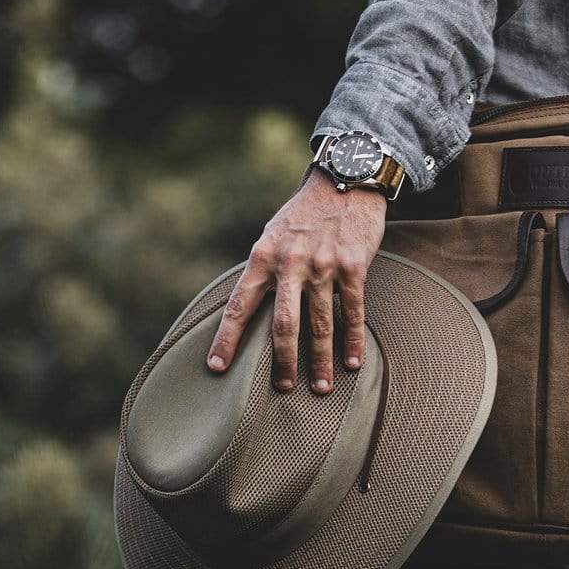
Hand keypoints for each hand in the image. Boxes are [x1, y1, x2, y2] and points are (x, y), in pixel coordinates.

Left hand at [206, 166, 387, 393]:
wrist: (345, 180)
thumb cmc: (304, 215)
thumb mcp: (273, 235)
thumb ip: (263, 270)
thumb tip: (250, 309)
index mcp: (263, 257)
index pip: (240, 305)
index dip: (227, 338)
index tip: (216, 367)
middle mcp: (290, 263)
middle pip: (283, 324)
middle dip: (282, 361)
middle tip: (283, 388)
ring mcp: (323, 265)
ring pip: (320, 324)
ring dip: (320, 361)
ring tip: (320, 388)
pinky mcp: (353, 266)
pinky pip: (352, 312)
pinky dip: (353, 342)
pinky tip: (352, 364)